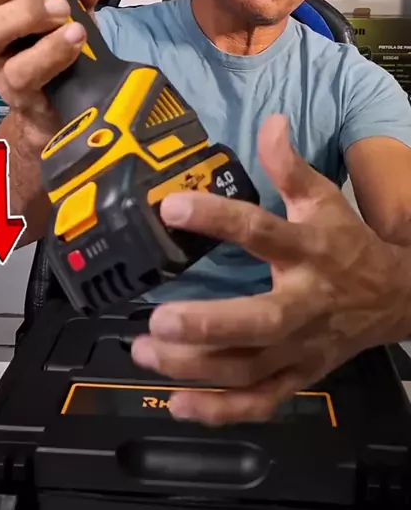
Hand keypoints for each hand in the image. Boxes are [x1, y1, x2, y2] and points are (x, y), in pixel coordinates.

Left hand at [131, 114, 410, 425]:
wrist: (395, 298)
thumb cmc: (347, 244)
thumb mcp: (323, 199)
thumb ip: (290, 165)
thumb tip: (269, 120)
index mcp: (309, 251)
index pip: (261, 232)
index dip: (218, 219)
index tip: (171, 207)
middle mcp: (305, 303)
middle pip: (261, 322)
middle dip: (210, 326)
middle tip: (158, 322)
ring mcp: (302, 347)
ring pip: (251, 368)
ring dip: (197, 367)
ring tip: (145, 353)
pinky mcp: (299, 376)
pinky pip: (261, 401)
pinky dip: (221, 410)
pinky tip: (178, 403)